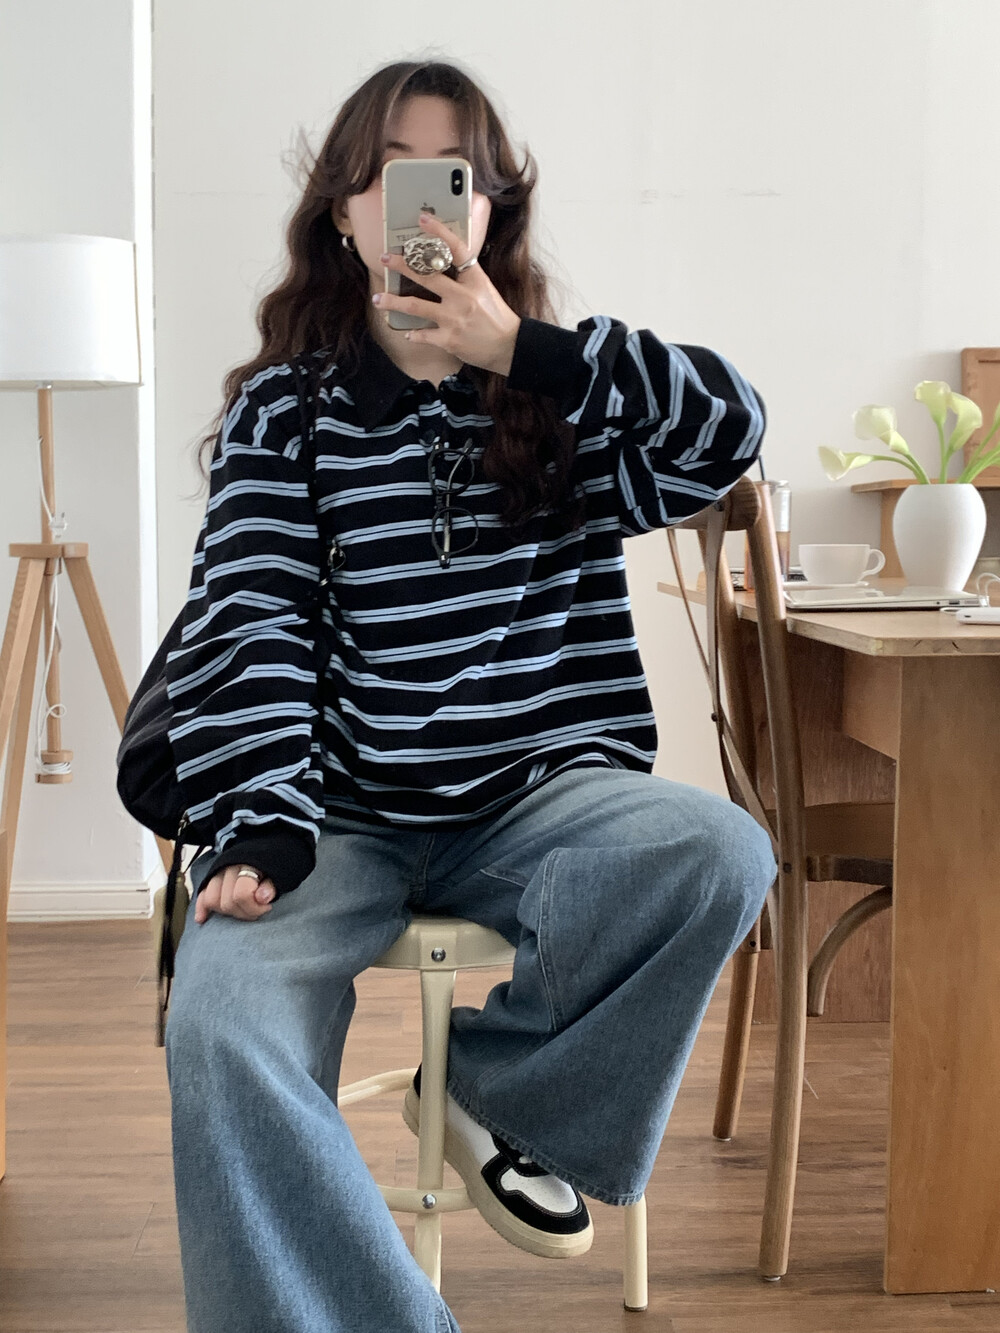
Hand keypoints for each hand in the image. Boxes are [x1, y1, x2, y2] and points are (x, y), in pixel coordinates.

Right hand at [195, 864, 275, 923]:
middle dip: (244, 913)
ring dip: (227, 912)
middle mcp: (229, 867)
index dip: (254, 907)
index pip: (241, 894)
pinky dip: (201, 908)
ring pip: (212, 900)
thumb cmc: (274, 863)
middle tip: (257, 911)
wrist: (267, 846)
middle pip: (226, 902)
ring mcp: (218, 872)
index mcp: (248, 864)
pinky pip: (202, 894)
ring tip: (242, 911)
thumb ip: (271, 886)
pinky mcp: (211, 878)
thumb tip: (262, 898)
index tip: (267, 907)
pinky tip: (202, 919)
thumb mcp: (280, 872)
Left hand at [373, 213, 520, 376]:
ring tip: (378, 299)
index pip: (457, 249)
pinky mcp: (449, 339)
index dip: (439, 232)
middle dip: (402, 266)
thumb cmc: (497, 318)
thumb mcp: (486, 290)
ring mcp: (454, 318)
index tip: (423, 219)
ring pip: (416, 306)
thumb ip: (465, 279)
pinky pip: (423, 335)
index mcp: (475, 280)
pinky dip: (413, 334)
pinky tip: (407, 332)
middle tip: (385, 258)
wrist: (509, 347)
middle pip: (426, 276)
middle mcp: (463, 296)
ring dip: (393, 302)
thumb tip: (443, 267)